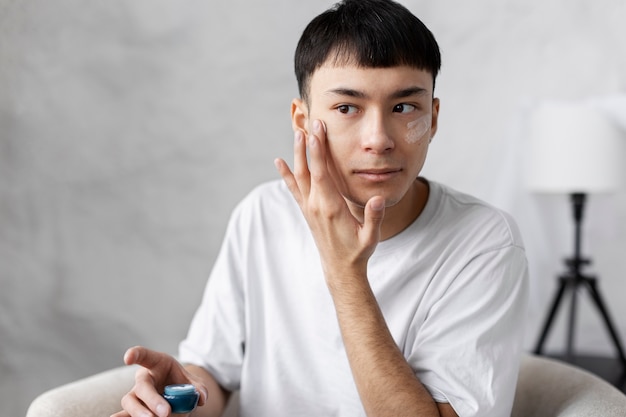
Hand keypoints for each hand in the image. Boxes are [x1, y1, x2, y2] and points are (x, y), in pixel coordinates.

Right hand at [111, 346, 207, 416]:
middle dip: (152, 399)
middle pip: (142, 386)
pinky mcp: (135, 410)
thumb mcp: (193, 382)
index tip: (128, 358)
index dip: (135, 354)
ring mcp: (136, 395)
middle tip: (164, 413)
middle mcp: (143, 379)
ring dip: (139, 412)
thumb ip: (198, 387)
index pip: (144, 355)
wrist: (178, 398)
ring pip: (130, 401)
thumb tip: (201, 397)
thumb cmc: (181, 384)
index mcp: (156, 364)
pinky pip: (125, 414)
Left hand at [274, 120, 384, 280]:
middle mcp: (316, 205)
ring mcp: (309, 208)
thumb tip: (378, 199)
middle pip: (308, 169)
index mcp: (331, 207)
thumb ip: (375, 218)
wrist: (340, 268)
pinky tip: (279, 161)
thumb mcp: (371, 237)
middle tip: (309, 122)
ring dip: (297, 154)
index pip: (322, 173)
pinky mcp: (307, 211)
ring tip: (297, 132)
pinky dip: (286, 174)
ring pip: (299, 176)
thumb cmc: (357, 251)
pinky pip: (293, 189)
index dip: (318, 151)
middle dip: (308, 145)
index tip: (318, 131)